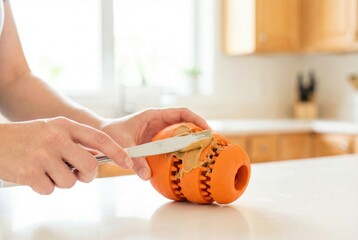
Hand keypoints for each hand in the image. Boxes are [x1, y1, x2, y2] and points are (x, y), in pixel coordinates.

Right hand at [0, 117, 130, 193]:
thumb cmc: (28, 137)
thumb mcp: (53, 129)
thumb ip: (75, 140)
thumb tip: (99, 157)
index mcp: (65, 125)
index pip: (100, 139)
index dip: (117, 152)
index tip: (129, 162)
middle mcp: (56, 138)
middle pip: (90, 166)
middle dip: (87, 175)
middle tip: (77, 173)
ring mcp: (43, 155)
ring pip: (70, 182)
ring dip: (61, 181)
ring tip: (47, 169)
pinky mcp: (30, 172)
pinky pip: (50, 190)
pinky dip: (44, 187)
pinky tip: (34, 174)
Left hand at [100, 107, 209, 179]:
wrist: (103, 134)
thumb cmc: (111, 133)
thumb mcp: (123, 145)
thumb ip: (135, 160)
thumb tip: (147, 176)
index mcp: (153, 115)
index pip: (181, 112)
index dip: (196, 119)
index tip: (206, 129)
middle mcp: (158, 120)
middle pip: (185, 121)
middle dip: (198, 130)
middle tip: (210, 143)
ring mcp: (158, 130)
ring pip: (180, 131)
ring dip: (191, 139)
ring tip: (202, 151)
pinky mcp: (155, 139)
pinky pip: (172, 141)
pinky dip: (181, 147)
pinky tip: (185, 158)